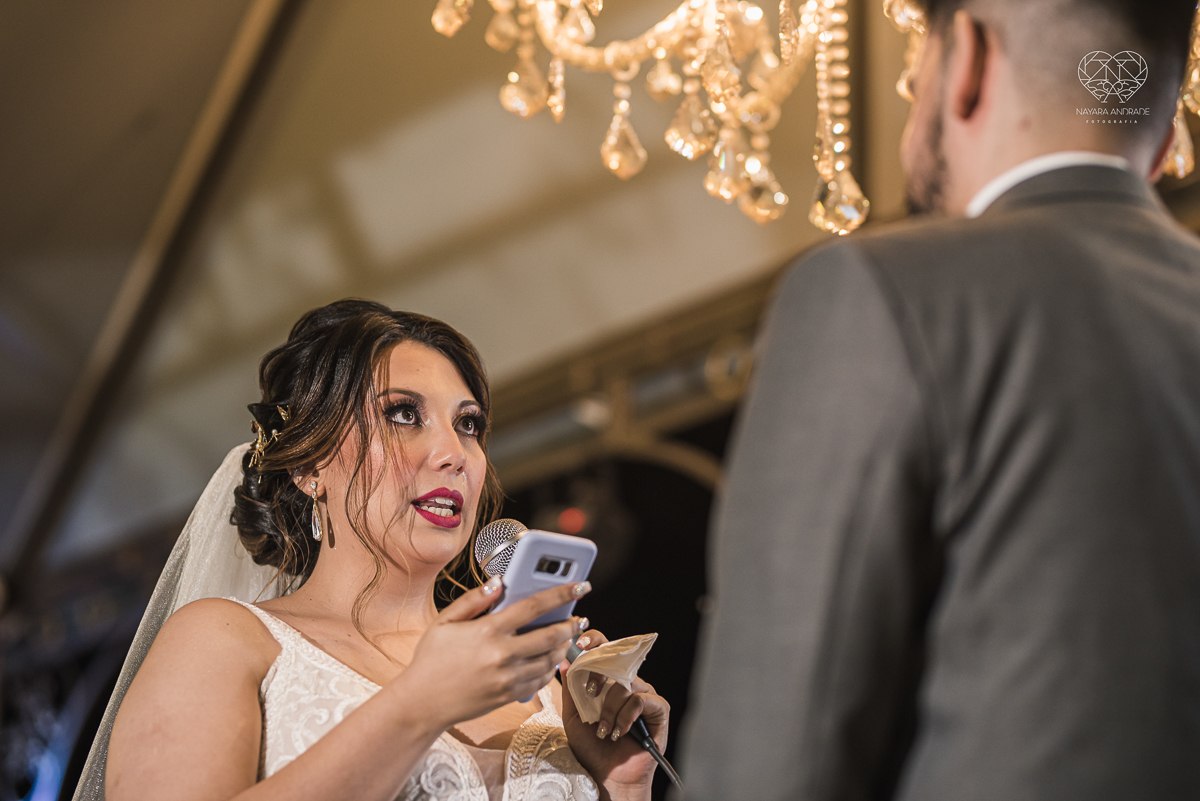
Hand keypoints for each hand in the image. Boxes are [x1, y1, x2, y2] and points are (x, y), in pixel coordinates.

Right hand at [398, 578, 590, 730]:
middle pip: (550, 635)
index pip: (534, 606)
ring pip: (550, 660)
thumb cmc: (431, 660)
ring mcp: (507, 678)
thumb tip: (499, 581)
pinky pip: (539, 681)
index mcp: (488, 631)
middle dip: (571, 624)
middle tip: (580, 617)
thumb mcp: (445, 622)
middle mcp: (502, 654)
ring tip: (566, 637)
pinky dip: (550, 669)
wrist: (421, 703)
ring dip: (563, 647)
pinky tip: (550, 660)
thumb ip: (473, 599)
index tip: (580, 586)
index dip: (561, 594)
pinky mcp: (508, 695)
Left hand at [559, 630, 669, 800]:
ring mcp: (645, 694)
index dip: (595, 640)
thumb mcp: (573, 717)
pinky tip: (619, 732)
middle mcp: (628, 683)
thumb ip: (571, 690)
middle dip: (599, 674)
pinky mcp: (659, 709)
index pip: (605, 650)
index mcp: (608, 681)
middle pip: (616, 661)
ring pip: (626, 684)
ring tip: (604, 730)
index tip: (580, 644)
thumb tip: (565, 662)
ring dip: (610, 709)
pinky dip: (626, 716)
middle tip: (590, 693)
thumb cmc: (591, 748)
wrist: (609, 775)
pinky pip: (641, 700)